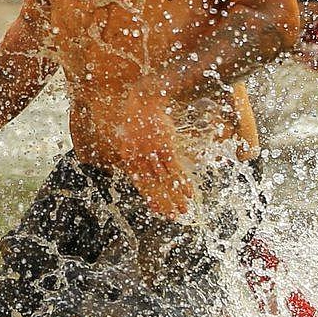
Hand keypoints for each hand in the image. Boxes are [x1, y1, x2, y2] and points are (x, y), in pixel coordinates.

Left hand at [115, 82, 193, 218]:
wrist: (142, 100)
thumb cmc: (136, 118)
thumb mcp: (129, 137)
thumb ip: (134, 153)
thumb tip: (140, 165)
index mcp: (129, 158)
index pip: (141, 184)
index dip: (151, 198)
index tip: (158, 210)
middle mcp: (140, 159)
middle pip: (155, 186)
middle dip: (165, 202)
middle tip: (174, 216)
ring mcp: (153, 154)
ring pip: (166, 181)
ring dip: (176, 197)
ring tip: (183, 209)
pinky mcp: (165, 147)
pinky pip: (175, 169)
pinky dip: (182, 182)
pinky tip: (188, 193)